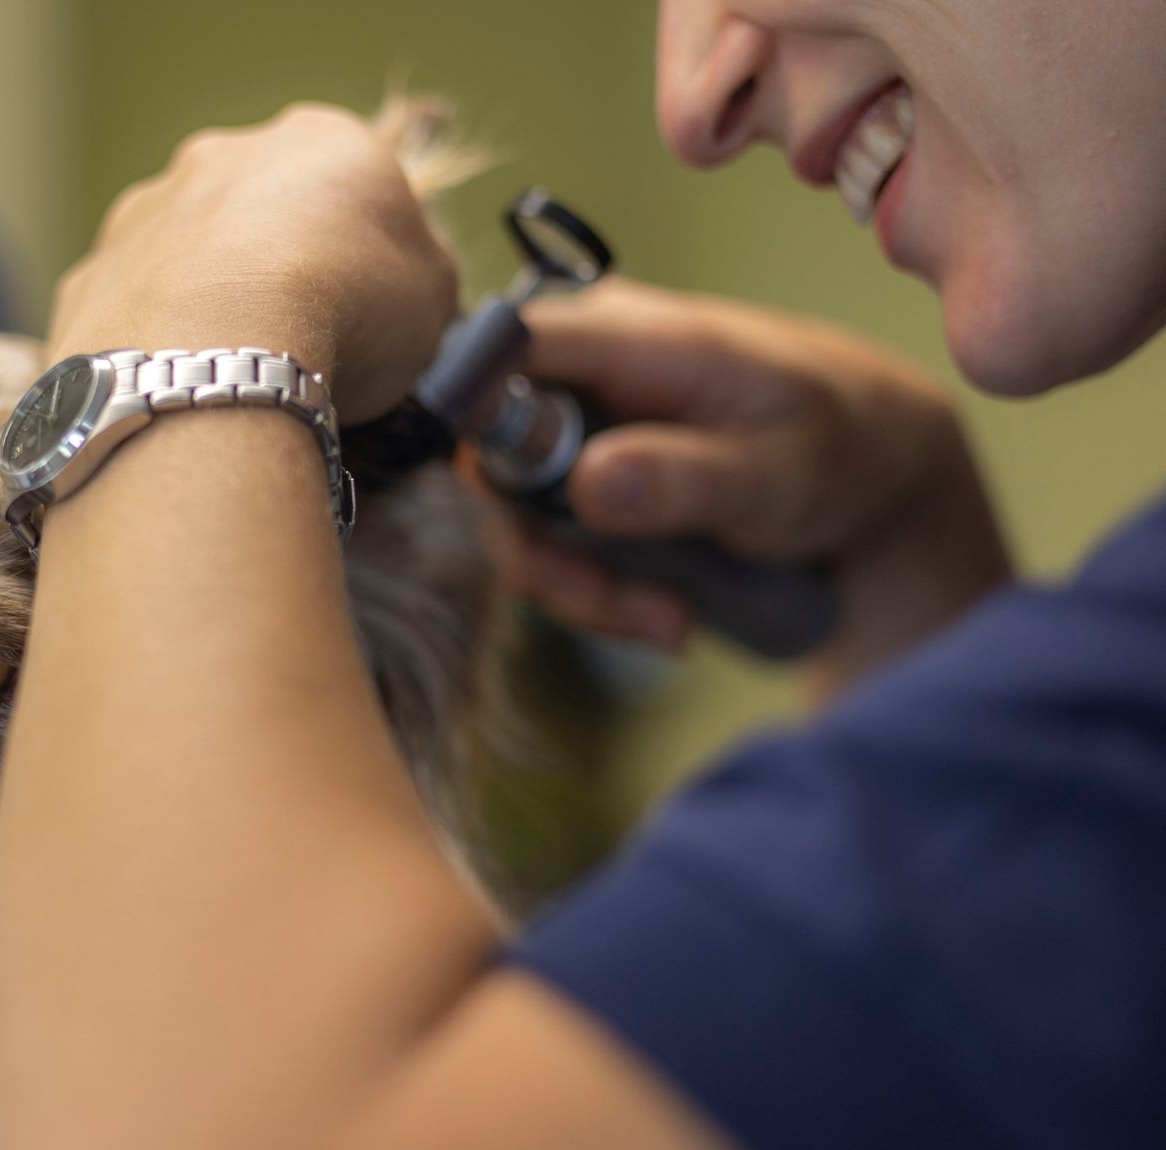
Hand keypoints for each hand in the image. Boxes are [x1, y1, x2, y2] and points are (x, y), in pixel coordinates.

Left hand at [49, 104, 457, 422]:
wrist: (220, 352)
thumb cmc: (348, 311)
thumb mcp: (435, 294)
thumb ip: (421, 273)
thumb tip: (409, 280)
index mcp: (319, 143)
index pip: (350, 184)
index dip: (364, 255)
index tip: (370, 314)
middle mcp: (220, 159)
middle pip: (257, 215)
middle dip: (275, 273)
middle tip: (300, 349)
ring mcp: (143, 215)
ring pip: (182, 262)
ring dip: (206, 309)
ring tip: (231, 384)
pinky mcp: (87, 279)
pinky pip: (128, 317)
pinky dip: (150, 353)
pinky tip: (174, 399)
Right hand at [478, 279, 1012, 703]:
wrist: (873, 474)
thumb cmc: (841, 450)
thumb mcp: (779, 473)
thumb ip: (685, 477)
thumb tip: (587, 483)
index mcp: (628, 332)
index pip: (503, 349)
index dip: (471, 417)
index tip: (508, 509)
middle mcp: (583, 366)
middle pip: (492, 453)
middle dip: (541, 550)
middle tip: (610, 606)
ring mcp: (577, 421)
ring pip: (515, 513)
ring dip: (578, 584)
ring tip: (664, 622)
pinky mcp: (581, 473)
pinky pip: (550, 539)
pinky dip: (596, 589)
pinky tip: (663, 612)